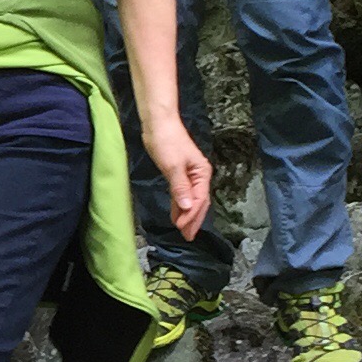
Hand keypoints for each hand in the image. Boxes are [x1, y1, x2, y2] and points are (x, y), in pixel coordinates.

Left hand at [145, 115, 214, 240]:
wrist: (159, 124)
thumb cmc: (167, 141)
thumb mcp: (173, 166)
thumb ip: (180, 188)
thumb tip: (188, 207)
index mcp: (202, 173)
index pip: (200, 200)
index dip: (192, 216)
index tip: (183, 229)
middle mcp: (199, 175)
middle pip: (199, 202)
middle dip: (194, 220)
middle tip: (188, 237)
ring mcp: (190, 175)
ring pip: (191, 200)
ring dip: (187, 215)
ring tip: (182, 231)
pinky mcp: (179, 174)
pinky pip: (182, 194)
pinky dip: (180, 206)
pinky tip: (176, 215)